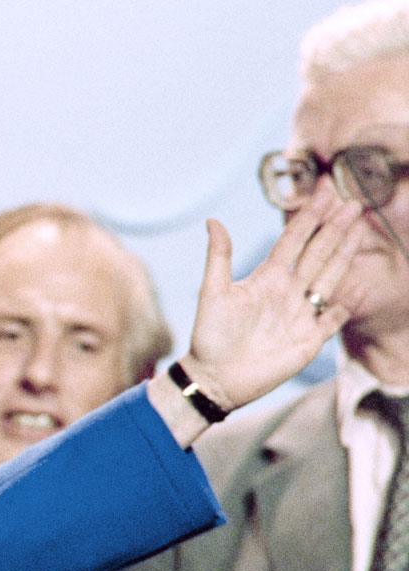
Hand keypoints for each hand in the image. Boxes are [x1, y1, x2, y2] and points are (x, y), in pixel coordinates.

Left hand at [179, 191, 361, 411]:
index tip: (326, 193)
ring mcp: (301, 314)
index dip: (309, 217)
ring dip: (345, 255)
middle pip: (318, 253)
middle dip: (336, 228)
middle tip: (354, 202)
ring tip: (361, 230)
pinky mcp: (310, 339)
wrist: (215, 377)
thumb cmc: (209, 336)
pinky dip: (346, 305)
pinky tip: (357, 289)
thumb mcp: (212, 293)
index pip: (293, 240)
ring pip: (330, 278)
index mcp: (267, 277)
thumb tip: (213, 220)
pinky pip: (333, 318)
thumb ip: (219, 257)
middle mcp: (288, 291)